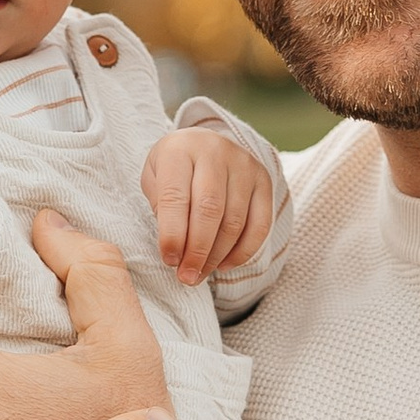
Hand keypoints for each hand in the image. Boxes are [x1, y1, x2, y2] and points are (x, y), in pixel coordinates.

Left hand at [143, 127, 275, 288]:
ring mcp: (244, 166)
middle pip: (210, 210)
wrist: (205, 143)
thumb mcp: (155, 178)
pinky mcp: (264, 181)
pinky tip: (224, 264)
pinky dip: (243, 252)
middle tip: (186, 277)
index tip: (169, 260)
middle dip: (197, 251)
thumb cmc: (175, 168)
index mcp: (180, 150)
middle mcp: (215, 153)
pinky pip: (260, 225)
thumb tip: (178, 251)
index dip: (172, 234)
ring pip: (235, 221)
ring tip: (200, 274)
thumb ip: (162, 208)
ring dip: (217, 256)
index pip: (176, 197)